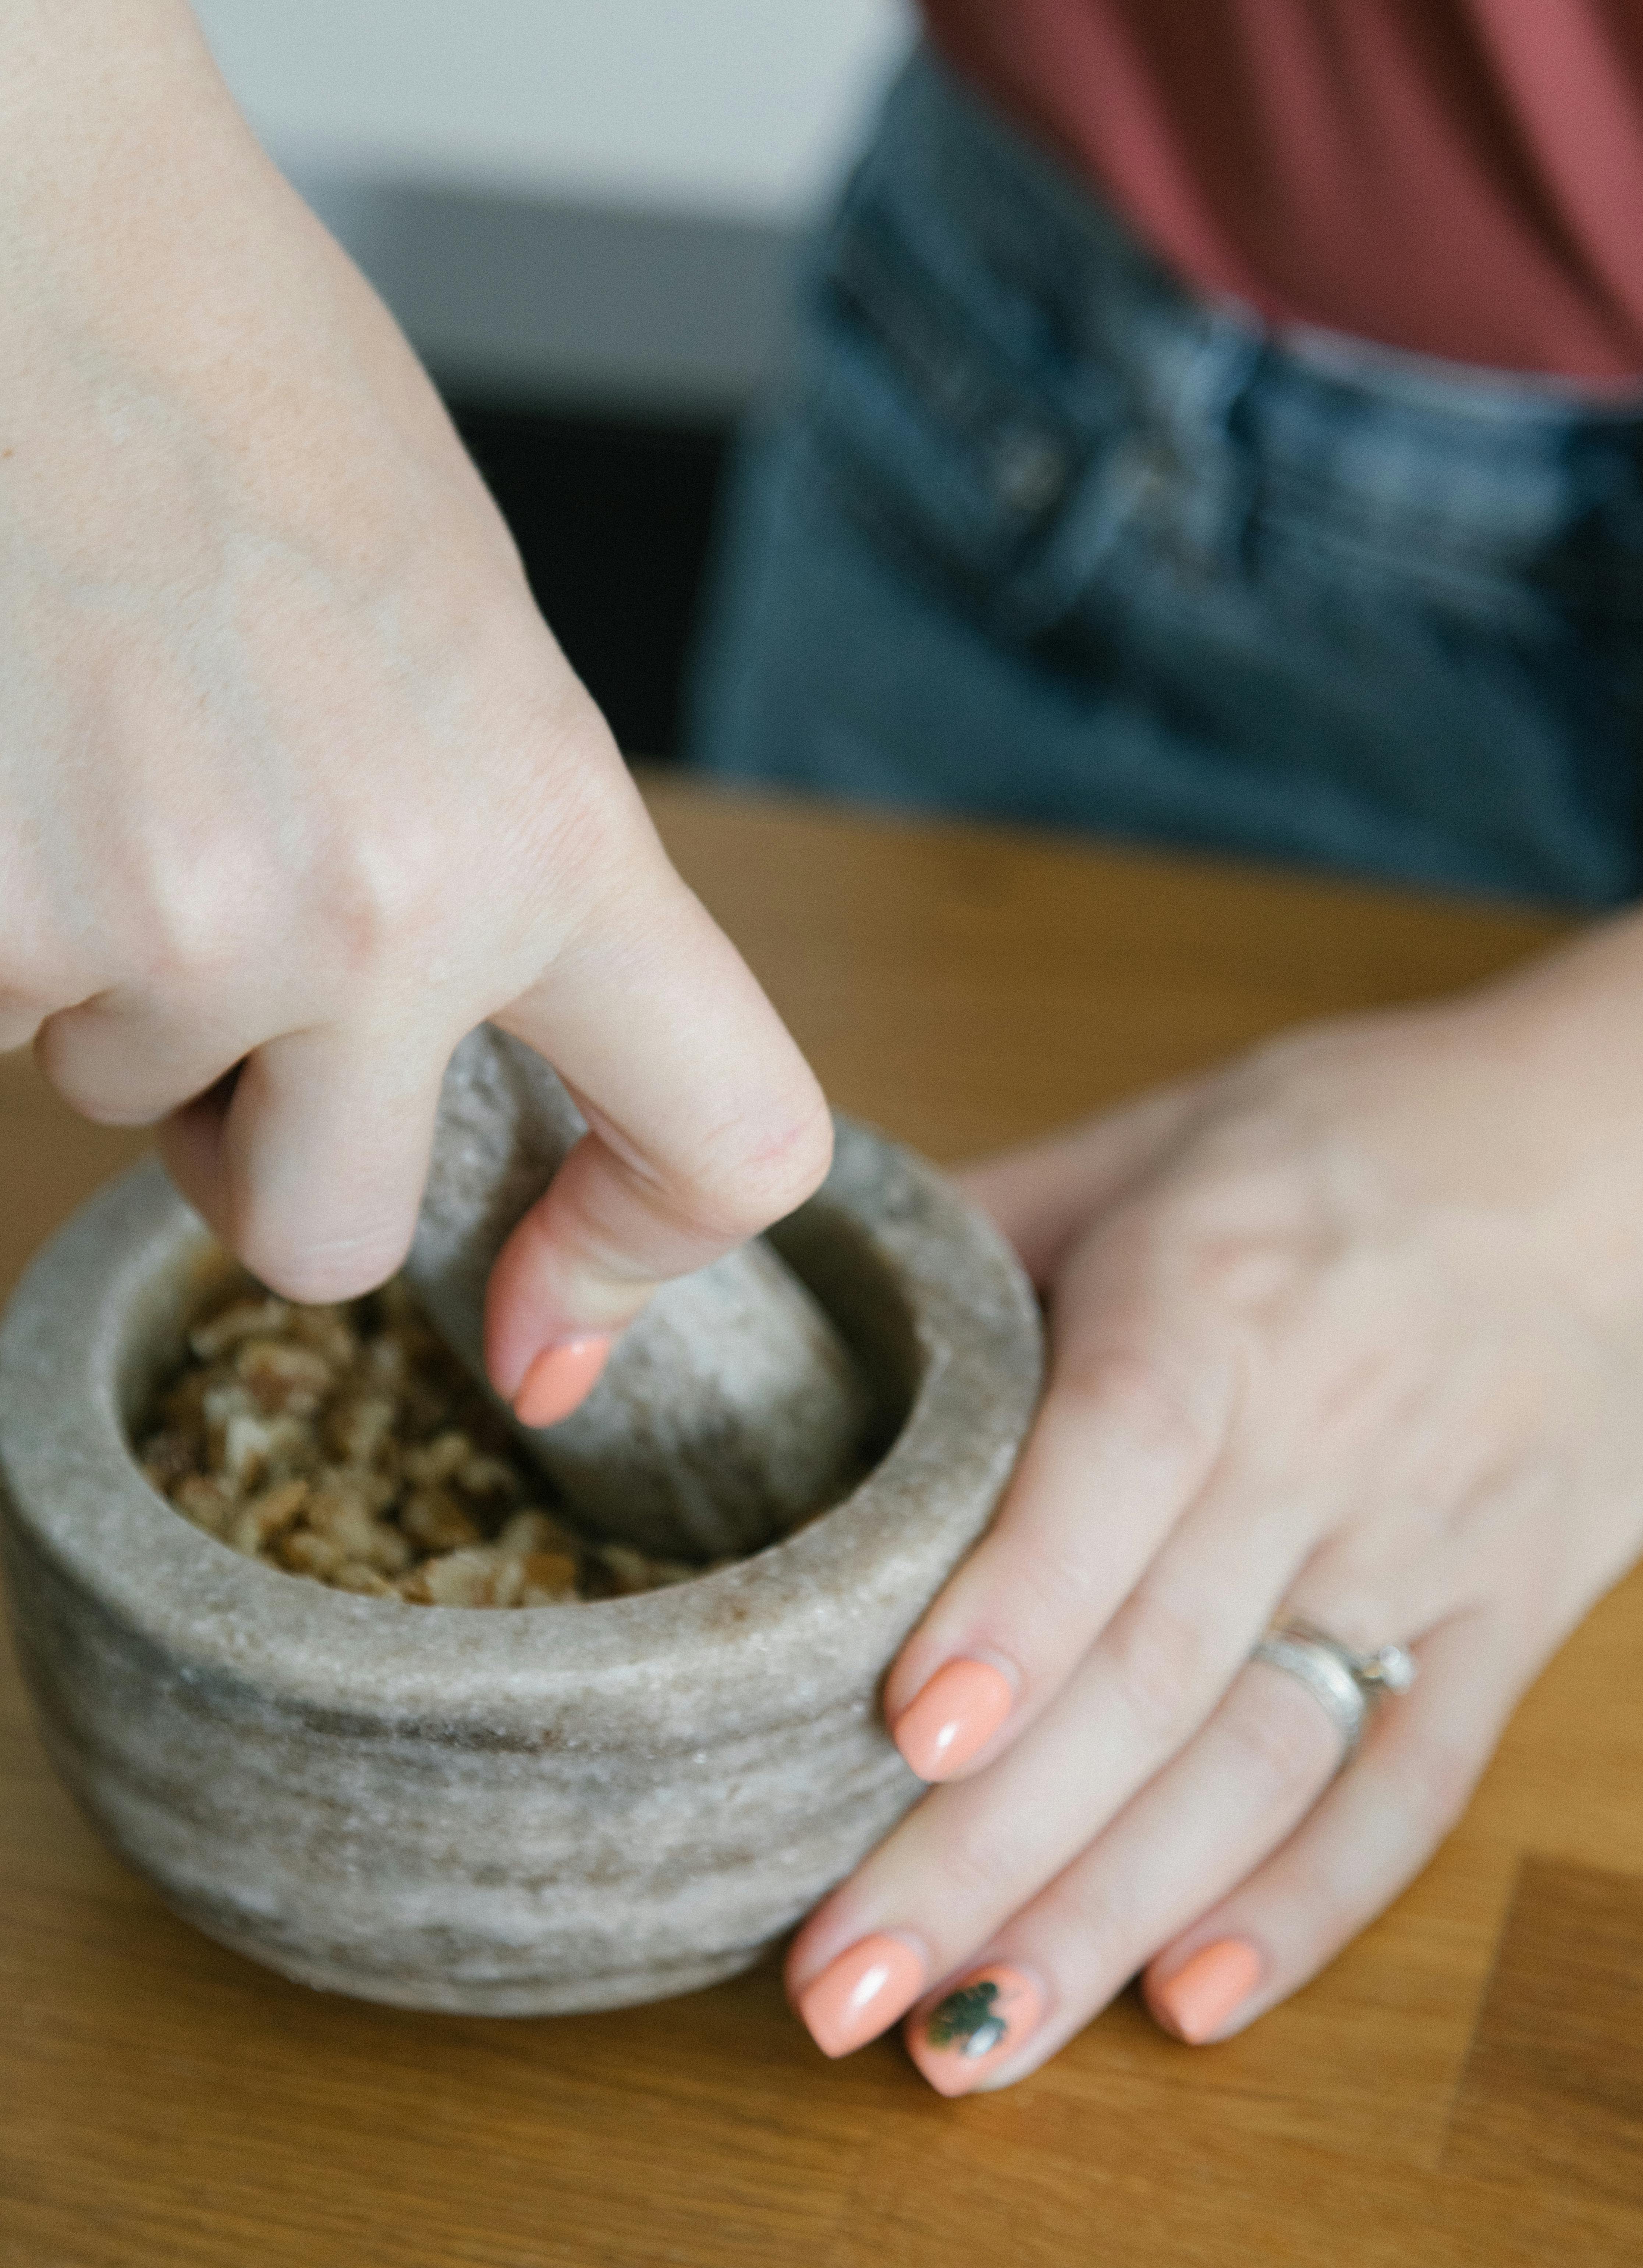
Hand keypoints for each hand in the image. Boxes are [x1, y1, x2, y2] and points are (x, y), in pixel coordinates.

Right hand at [1, 1, 829, 1409]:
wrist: (24, 230)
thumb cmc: (242, 411)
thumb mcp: (461, 661)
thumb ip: (507, 890)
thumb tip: (458, 1084)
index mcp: (548, 827)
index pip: (728, 1139)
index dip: (644, 1257)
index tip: (554, 1319)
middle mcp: (380, 907)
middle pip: (325, 1231)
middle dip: (258, 1130)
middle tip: (214, 926)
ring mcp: (174, 921)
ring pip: (137, 1112)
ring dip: (119, 992)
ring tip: (105, 761)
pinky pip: (4, 1026)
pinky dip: (6, 933)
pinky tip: (18, 760)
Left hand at [786, 917, 1642, 2090]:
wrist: (1613, 1153)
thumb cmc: (1351, 1139)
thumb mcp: (1156, 1137)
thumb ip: (986, 1232)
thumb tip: (807, 1301)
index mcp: (1220, 1302)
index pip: (1116, 1467)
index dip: (1015, 1606)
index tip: (910, 1738)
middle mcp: (1324, 1442)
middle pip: (1151, 1671)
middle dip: (990, 1846)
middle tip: (843, 1981)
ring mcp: (1427, 1547)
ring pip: (1259, 1764)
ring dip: (1110, 1914)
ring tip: (969, 2040)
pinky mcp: (1505, 1619)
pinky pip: (1408, 1786)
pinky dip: (1305, 1907)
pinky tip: (1183, 2001)